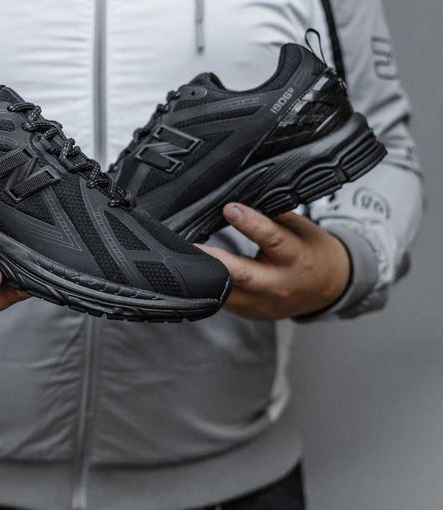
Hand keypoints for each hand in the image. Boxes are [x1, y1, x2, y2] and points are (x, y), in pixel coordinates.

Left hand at [199, 203, 350, 319]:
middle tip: (191, 244)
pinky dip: (207, 285)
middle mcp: (279, 284)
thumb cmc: (310, 251)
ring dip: (204, 274)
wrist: (327, 288)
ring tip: (182, 257)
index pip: (272, 239)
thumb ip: (273, 216)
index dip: (250, 224)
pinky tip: (193, 271)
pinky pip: (223, 300)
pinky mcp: (250, 312)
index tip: (229, 208)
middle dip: (215, 259)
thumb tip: (243, 197)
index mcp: (296, 258)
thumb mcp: (300, 229)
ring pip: (226, 291)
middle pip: (242, 274)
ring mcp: (263, 303)